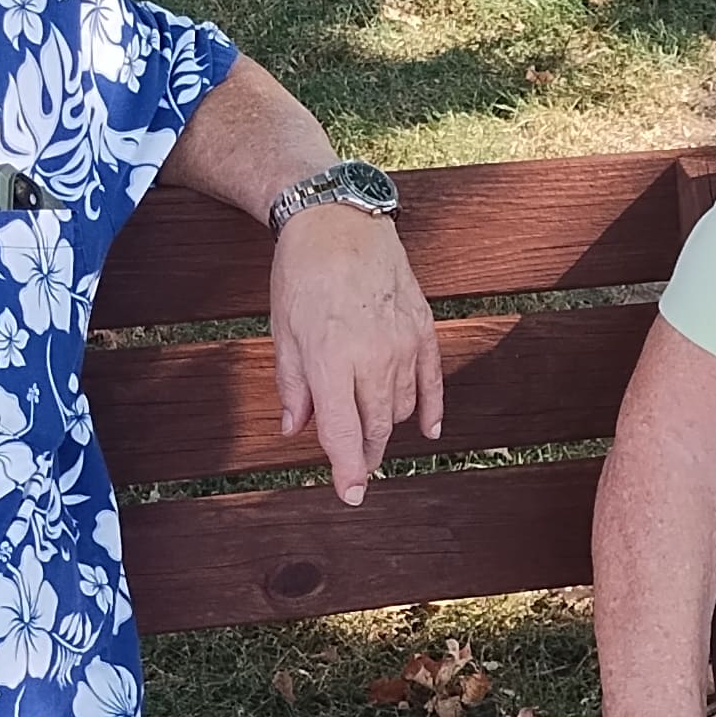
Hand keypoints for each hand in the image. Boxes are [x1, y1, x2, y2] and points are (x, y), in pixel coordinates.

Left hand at [268, 203, 442, 503]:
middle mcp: (372, 358)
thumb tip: (296, 429)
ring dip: (387, 428)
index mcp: (330, 361)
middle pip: (376, 429)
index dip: (348, 472)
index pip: (344, 435)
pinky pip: (432, 381)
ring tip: (372, 433)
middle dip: (366, 456)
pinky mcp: (422, 328)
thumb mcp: (283, 331)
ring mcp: (402, 344)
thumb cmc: (302, 273)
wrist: (339, 220)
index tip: (351, 496)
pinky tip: (427, 429)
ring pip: (401, 409)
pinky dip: (430, 409)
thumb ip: (293, 386)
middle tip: (356, 469)